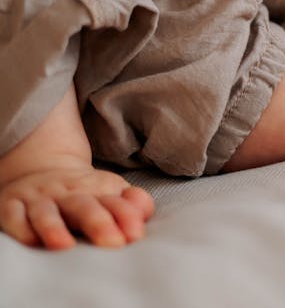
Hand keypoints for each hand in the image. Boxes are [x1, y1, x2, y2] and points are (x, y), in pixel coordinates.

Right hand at [0, 160, 154, 249]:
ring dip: (55, 228)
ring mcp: (39, 199)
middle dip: (99, 223)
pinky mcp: (12, 207)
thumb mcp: (111, 191)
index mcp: (97, 189)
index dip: (126, 216)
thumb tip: (143, 217)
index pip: (115, 202)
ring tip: (65, 246)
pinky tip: (32, 242)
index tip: (136, 234)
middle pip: (84, 206)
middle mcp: (68, 193)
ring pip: (46, 212)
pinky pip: (14, 217)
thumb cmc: (84, 192)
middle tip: (114, 244)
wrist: (41, 167)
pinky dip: (21, 229)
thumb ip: (132, 205)